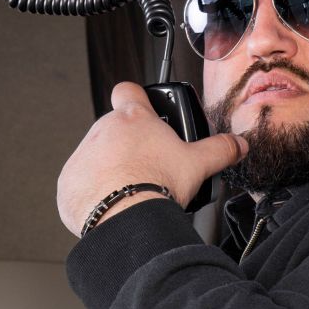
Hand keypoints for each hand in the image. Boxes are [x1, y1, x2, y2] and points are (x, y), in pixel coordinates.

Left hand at [57, 81, 247, 236]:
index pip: (128, 90)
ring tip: (131, 190)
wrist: (124, 217)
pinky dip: (92, 191)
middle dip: (129, 145)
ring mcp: (84, 153)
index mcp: (134, 119)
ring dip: (110, 167)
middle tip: (147, 167)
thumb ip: (220, 149)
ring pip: (97, 155)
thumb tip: (238, 144)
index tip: (142, 107)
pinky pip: (80, 181)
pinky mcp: (69, 179)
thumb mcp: (197, 164)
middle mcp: (104, 129)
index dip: (136, 97)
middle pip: (115, 130)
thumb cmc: (157, 185)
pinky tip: (111, 204)